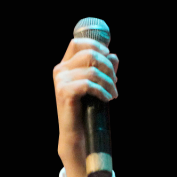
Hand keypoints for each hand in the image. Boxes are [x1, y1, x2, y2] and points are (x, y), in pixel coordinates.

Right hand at [53, 37, 118, 176]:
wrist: (77, 134)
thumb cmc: (88, 109)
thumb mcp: (98, 85)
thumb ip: (104, 69)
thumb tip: (114, 56)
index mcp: (65, 65)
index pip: (77, 43)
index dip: (96, 45)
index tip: (109, 56)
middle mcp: (60, 70)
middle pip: (89, 53)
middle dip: (108, 67)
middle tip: (115, 82)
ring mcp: (60, 80)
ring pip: (92, 69)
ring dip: (109, 81)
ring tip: (114, 93)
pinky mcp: (64, 92)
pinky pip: (89, 84)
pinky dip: (102, 90)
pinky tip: (107, 98)